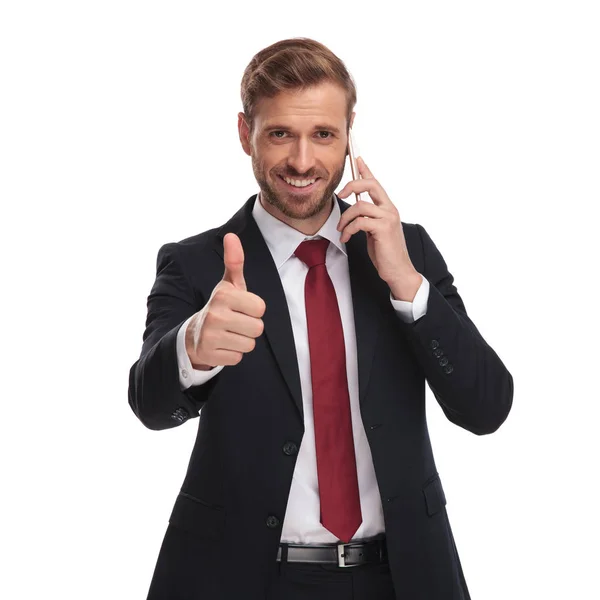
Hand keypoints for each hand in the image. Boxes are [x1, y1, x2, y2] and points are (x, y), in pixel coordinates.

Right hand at [185, 233, 265, 367]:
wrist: (193, 335)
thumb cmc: (220, 306)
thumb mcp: (228, 285)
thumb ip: (234, 261)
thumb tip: (231, 235)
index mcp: (223, 295)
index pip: (260, 308)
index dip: (254, 310)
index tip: (241, 308)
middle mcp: (215, 314)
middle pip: (258, 328)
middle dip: (250, 328)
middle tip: (235, 323)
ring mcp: (210, 335)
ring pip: (249, 345)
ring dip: (242, 341)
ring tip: (229, 334)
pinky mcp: (210, 354)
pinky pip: (238, 358)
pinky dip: (232, 354)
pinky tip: (222, 345)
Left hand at [336, 156, 418, 287]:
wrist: (398, 271)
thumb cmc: (385, 253)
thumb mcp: (374, 231)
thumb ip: (368, 218)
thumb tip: (355, 210)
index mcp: (388, 208)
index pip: (376, 183)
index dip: (366, 170)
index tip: (357, 158)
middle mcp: (390, 209)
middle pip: (370, 185)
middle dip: (352, 185)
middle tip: (340, 195)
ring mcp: (388, 218)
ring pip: (359, 206)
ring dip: (345, 218)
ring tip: (341, 230)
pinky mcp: (383, 229)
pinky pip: (359, 222)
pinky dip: (348, 230)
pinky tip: (345, 238)